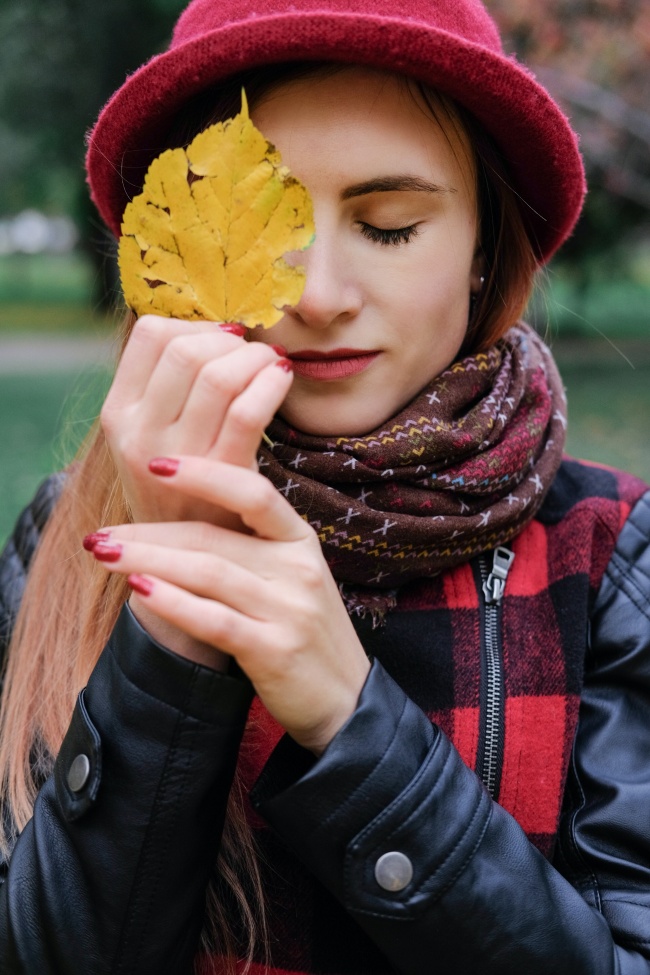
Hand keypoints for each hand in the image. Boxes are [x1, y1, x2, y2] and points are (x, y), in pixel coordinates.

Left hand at [86, 456, 370, 753]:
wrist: (347, 700)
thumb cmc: (303, 631)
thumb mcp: (290, 576)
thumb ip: (248, 545)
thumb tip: (183, 514)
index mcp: (300, 540)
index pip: (253, 491)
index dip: (204, 473)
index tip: (155, 464)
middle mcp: (299, 567)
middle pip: (214, 537)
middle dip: (150, 533)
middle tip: (99, 535)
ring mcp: (290, 608)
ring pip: (208, 572)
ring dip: (148, 561)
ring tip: (104, 555)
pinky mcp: (275, 650)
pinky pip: (215, 620)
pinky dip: (173, 604)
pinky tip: (139, 592)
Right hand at [100, 315, 291, 526]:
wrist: (183, 565)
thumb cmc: (180, 490)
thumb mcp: (152, 439)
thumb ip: (169, 388)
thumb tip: (217, 328)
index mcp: (117, 413)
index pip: (152, 334)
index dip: (195, 324)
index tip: (221, 340)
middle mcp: (138, 433)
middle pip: (186, 350)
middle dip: (229, 340)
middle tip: (252, 352)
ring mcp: (176, 457)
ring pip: (217, 375)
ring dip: (254, 357)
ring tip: (271, 364)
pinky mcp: (220, 476)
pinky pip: (247, 411)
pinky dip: (271, 382)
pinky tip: (282, 378)